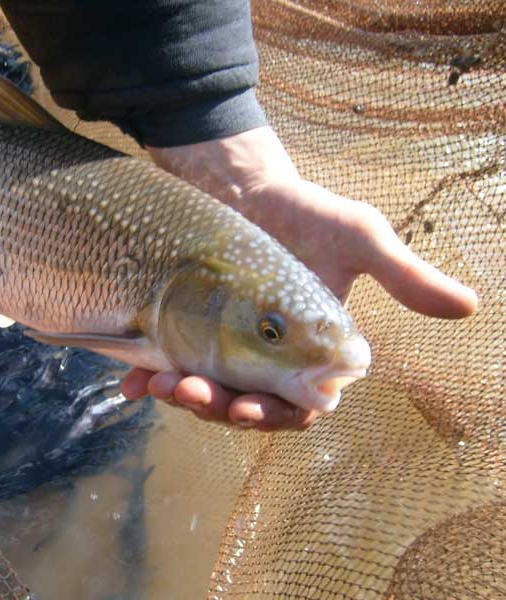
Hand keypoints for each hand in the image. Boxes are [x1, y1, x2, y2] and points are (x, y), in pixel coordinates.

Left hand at [121, 126, 477, 430]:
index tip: (245, 406)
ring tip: (162, 382)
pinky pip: (168, 369)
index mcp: (309, 353)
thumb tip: (469, 307)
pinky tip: (134, 382)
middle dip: (218, 409)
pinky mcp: (185, 335)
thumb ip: (403, 276)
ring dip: (185, 398)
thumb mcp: (357, 238)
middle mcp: (265, 360)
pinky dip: (151, 379)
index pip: (296, 406)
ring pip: (205, 395)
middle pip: (243, 409)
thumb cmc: (304, 214)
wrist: (242, 187)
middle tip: (192, 391)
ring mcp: (223, 349)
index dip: (273, 415)